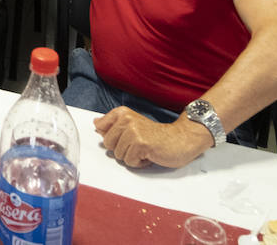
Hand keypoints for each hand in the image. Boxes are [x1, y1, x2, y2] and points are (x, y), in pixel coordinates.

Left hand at [94, 108, 213, 168]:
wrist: (180, 139)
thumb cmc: (156, 135)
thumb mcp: (132, 125)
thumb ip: (113, 124)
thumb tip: (96, 123)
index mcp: (122, 113)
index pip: (100, 127)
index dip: (112, 138)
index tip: (125, 137)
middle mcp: (126, 119)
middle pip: (108, 144)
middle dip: (122, 149)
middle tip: (138, 144)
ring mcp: (133, 131)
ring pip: (118, 155)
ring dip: (132, 157)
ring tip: (145, 149)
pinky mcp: (141, 144)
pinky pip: (130, 161)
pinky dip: (140, 163)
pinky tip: (149, 155)